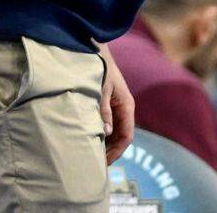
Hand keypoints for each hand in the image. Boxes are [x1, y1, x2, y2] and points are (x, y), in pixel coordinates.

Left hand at [99, 44, 134, 163]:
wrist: (95, 51)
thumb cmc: (99, 69)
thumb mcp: (101, 90)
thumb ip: (103, 110)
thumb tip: (105, 132)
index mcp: (127, 106)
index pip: (127, 136)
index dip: (116, 152)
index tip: (103, 163)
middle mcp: (124, 109)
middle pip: (121, 138)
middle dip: (110, 152)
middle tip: (94, 165)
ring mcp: (117, 108)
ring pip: (114, 133)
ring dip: (105, 145)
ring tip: (91, 156)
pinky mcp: (108, 106)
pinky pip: (108, 126)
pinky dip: (101, 136)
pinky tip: (89, 141)